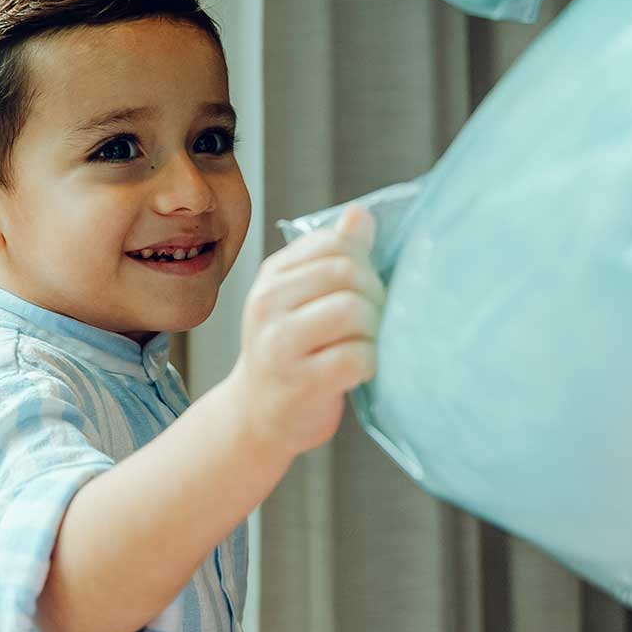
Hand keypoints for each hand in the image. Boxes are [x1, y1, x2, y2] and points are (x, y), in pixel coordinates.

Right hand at [225, 206, 383, 463]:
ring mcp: (280, 344)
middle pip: (347, 274)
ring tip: (366, 344)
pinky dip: (370, 362)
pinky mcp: (301, 382)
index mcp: (272, 276)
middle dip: (375, 295)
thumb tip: (360, 214)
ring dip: (374, 329)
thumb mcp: (300, 299)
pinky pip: (356, 357)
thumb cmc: (289, 354)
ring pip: (353, 311)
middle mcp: (268, 304)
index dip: (364, 262)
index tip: (365, 288)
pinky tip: (359, 370)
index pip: (333, 243)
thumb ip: (331, 257)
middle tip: (374, 320)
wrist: (256, 417)